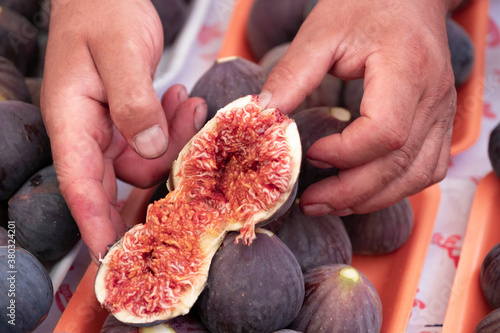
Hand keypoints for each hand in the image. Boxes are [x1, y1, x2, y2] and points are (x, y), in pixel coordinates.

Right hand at [41, 0, 206, 261]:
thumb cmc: (103, 12)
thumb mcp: (120, 53)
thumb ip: (134, 104)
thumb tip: (150, 151)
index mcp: (71, 119)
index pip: (78, 184)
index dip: (93, 223)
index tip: (110, 256)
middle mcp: (87, 130)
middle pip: (120, 178)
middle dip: (157, 170)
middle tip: (187, 134)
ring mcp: (108, 126)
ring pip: (145, 158)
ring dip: (172, 139)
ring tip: (186, 103)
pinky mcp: (127, 119)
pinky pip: (154, 139)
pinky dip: (171, 126)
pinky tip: (180, 100)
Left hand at [261, 0, 458, 214]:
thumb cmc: (367, 5)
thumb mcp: (321, 33)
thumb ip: (292, 75)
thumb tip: (263, 116)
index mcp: (406, 68)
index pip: (385, 132)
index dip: (344, 154)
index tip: (310, 153)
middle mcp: (433, 96)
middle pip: (400, 164)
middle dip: (351, 193)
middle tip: (311, 202)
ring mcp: (442, 112)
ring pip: (417, 176)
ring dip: (373, 198)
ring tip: (333, 203)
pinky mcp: (440, 121)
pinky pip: (429, 170)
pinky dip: (397, 188)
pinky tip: (367, 190)